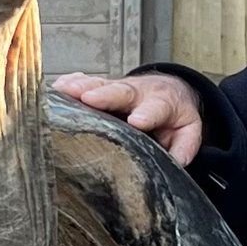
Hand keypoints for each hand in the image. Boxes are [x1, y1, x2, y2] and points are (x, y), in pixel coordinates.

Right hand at [50, 68, 204, 166]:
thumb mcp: (188, 131)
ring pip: (101, 85)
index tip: (136, 122)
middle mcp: (139, 93)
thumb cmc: (174, 116)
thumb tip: (175, 163)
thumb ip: (184, 146)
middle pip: (122, 92)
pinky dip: (73, 84)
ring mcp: (119, 88)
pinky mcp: (104, 87)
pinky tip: (58, 86)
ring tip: (64, 89)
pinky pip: (87, 83)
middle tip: (88, 98)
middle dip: (105, 95)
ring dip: (82, 86)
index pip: (156, 109)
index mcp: (163, 104)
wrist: (169, 91)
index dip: (146, 114)